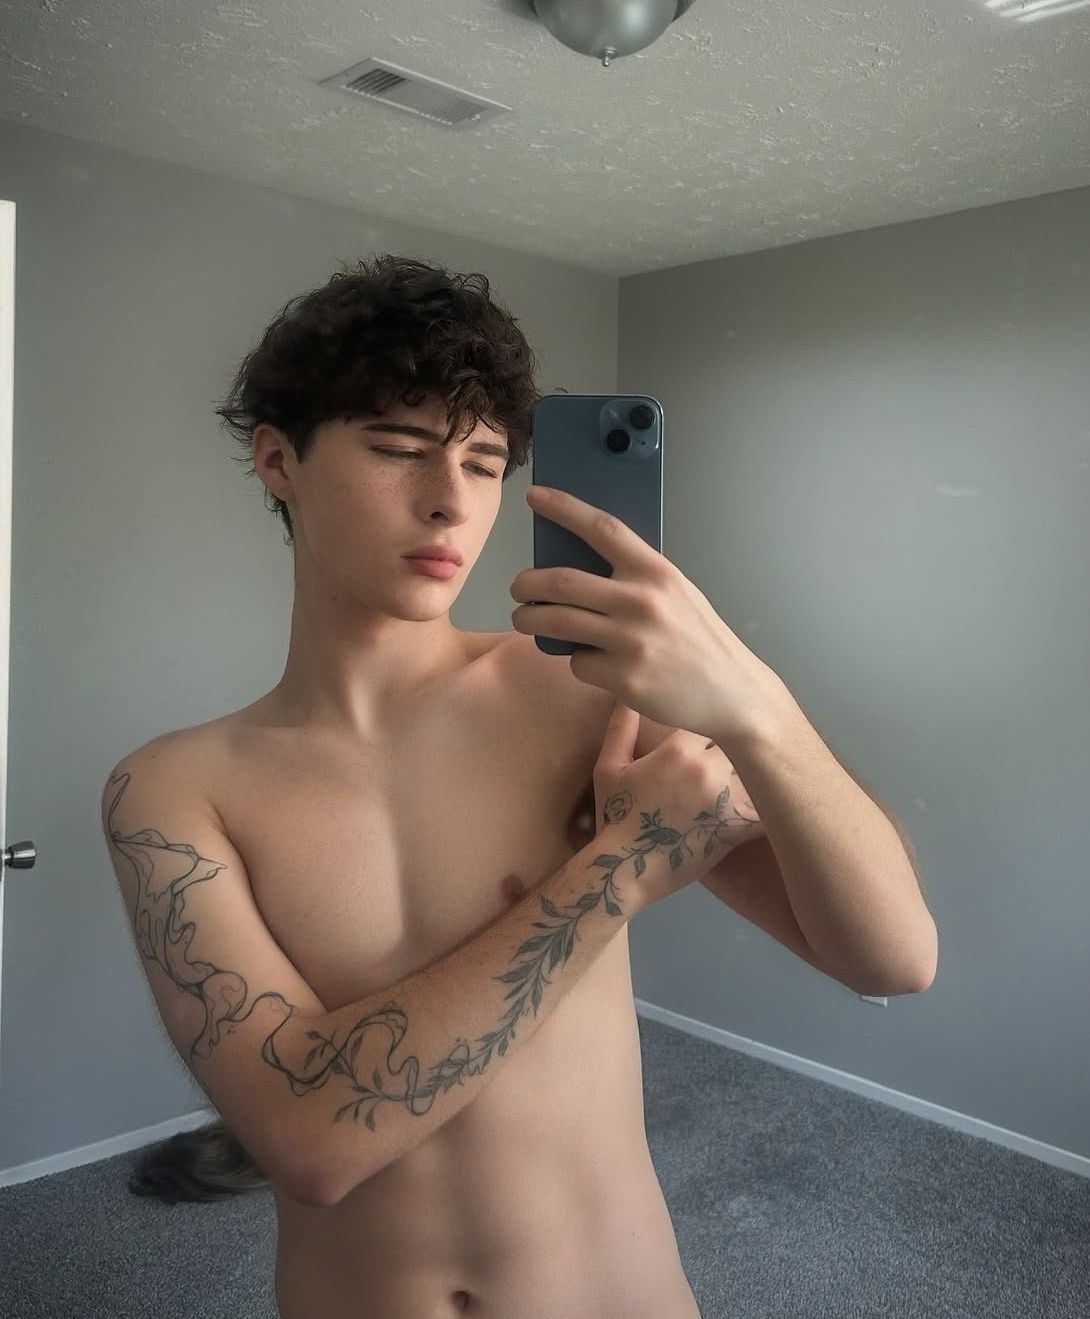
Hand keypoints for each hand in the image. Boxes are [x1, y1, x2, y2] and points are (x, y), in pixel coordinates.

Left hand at [511, 485, 790, 746]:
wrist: (732, 692)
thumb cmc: (699, 640)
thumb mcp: (677, 594)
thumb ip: (635, 579)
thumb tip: (579, 568)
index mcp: (656, 572)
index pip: (602, 528)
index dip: (564, 508)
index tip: (536, 496)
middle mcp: (641, 601)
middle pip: (561, 581)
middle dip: (526, 583)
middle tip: (518, 588)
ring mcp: (631, 641)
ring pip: (556, 622)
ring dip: (529, 619)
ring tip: (526, 619)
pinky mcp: (624, 677)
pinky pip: (578, 663)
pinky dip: (578, 662)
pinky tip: (598, 665)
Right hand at [590, 700, 762, 909]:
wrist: (627, 867)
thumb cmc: (616, 815)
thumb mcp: (609, 768)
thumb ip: (621, 728)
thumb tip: (626, 695)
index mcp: (679, 749)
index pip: (711, 718)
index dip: (713, 722)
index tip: (713, 728)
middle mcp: (708, 768)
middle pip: (738, 742)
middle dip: (737, 746)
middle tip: (737, 751)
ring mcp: (725, 799)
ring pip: (754, 771)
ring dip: (753, 772)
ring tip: (762, 772)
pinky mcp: (736, 827)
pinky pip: (764, 811)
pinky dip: (770, 806)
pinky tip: (775, 803)